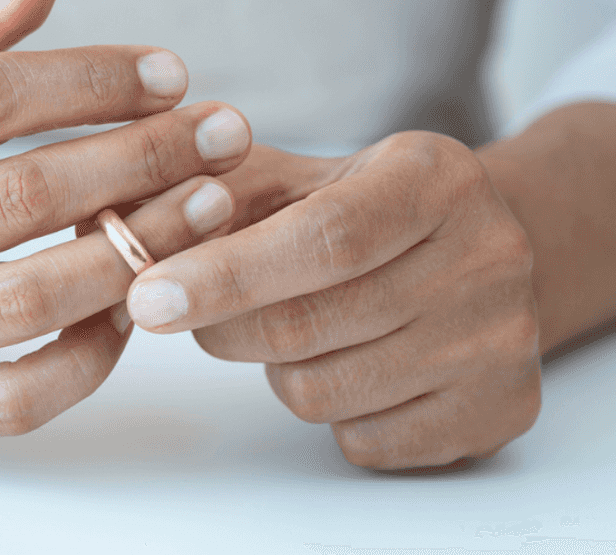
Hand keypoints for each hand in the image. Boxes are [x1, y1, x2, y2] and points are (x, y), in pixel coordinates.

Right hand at [0, 0, 252, 437]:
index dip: (90, 80)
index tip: (171, 76)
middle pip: (20, 197)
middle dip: (142, 160)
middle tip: (224, 137)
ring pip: (34, 298)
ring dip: (142, 247)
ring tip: (209, 206)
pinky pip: (24, 396)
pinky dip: (97, 348)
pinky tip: (137, 295)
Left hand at [124, 138, 539, 468]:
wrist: (478, 249)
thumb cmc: (361, 210)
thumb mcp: (296, 176)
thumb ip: (208, 192)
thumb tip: (113, 227)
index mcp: (435, 179)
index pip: (323, 238)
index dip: (227, 273)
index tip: (147, 296)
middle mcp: (487, 257)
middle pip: (309, 325)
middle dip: (224, 326)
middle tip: (189, 309)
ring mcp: (502, 342)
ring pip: (324, 393)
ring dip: (275, 369)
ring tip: (293, 327)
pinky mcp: (500, 411)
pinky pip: (362, 439)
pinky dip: (330, 411)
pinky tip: (347, 361)